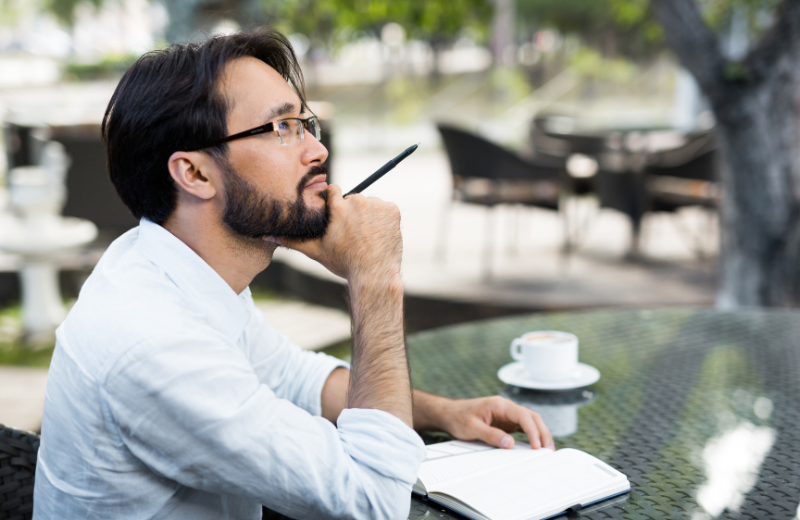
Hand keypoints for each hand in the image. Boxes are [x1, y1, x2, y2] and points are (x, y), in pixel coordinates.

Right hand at [270, 184, 402, 283]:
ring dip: (369, 216)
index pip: (334, 191)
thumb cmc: (343, 264)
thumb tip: (266, 234)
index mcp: (337, 206)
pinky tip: (379, 236)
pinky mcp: (393, 210)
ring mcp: (377, 205)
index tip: (338, 218)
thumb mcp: (315, 251)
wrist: (374, 275)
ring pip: (371, 205)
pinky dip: (384, 220)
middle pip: (353, 199)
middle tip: (354, 235)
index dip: (335, 204)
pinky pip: (386, 210)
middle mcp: (357, 201)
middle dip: (353, 213)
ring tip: (367, 238)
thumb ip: (291, 239)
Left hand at [436, 396, 553, 449]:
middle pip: (531, 417)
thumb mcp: (472, 428)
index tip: (537, 445)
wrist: (449, 413)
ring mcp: (507, 414)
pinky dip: (531, 435)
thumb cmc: (459, 417)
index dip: (532, 430)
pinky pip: (523, 427)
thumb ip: (490, 435)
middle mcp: (506, 407)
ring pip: (530, 421)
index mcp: (499, 405)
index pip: (522, 415)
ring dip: (540, 433)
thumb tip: (509, 444)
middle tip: (548, 450)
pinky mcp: (506, 422)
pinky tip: (536, 446)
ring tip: (547, 450)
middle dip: (542, 432)